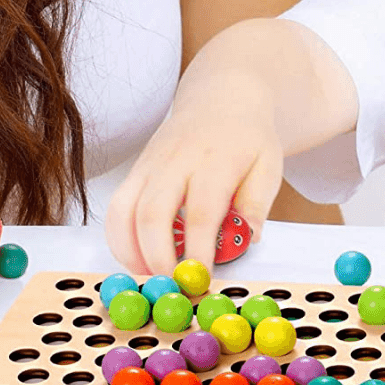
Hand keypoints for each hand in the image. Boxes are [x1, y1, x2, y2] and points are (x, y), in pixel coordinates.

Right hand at [104, 69, 283, 275]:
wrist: (222, 96)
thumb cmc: (249, 137)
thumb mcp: (268, 165)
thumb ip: (257, 203)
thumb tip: (247, 239)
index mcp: (215, 160)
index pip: (201, 211)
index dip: (198, 251)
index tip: (202, 279)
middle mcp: (176, 160)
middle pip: (153, 213)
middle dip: (157, 258)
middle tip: (171, 287)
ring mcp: (151, 163)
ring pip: (124, 210)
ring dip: (131, 251)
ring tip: (151, 277)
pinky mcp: (136, 168)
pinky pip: (116, 206)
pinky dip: (120, 238)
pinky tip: (138, 257)